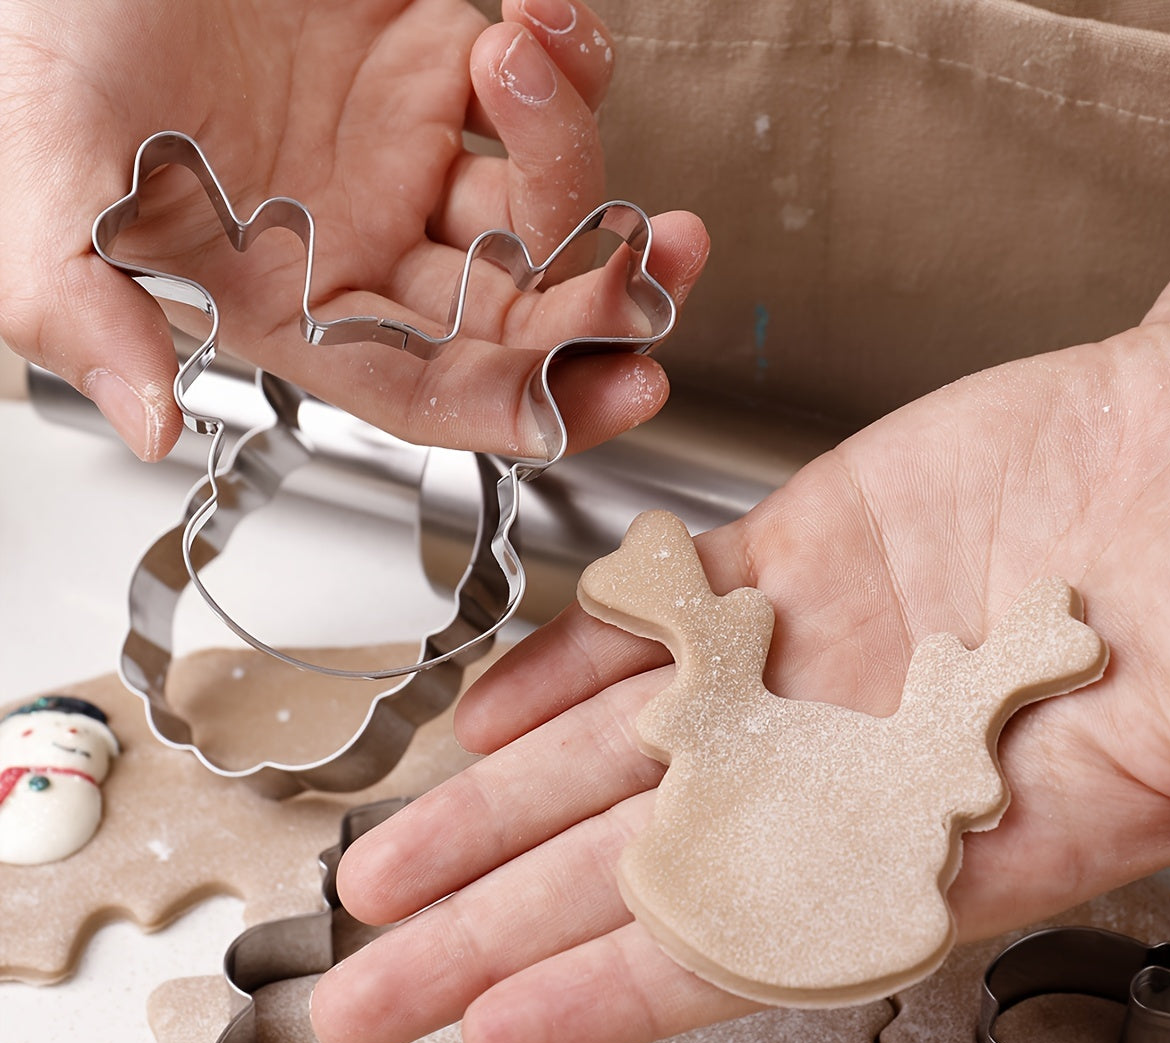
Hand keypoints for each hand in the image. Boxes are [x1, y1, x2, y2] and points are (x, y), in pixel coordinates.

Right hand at [0, 0, 705, 459]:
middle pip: (514, 318)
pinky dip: (567, 67)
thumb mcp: (38, 176)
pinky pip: (543, 92)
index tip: (585, 406)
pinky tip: (539, 24)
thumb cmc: (51, 33)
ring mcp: (410, 154)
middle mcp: (366, 245)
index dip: (509, 411)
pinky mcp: (436, 58)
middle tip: (655, 275)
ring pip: (543, 207)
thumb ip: (79, 307)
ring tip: (522, 65)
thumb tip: (145, 423)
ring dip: (576, 160)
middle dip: (596, 306)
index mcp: (291, 304)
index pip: (423, 392)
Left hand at [309, 233, 1169, 1042]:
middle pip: (625, 867)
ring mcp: (801, 658)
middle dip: (489, 930)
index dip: (601, 996)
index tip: (492, 1034)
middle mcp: (834, 763)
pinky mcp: (790, 557)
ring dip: (491, 812)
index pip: (728, 946)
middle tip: (375, 988)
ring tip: (392, 868)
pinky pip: (653, 617)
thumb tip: (997, 893)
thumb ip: (1053, 837)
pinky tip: (490, 714)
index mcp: (918, 844)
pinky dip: (566, 658)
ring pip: (607, 750)